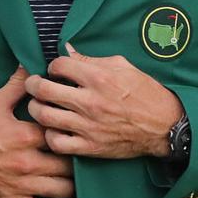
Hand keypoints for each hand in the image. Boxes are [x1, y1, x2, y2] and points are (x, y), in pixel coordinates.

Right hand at [0, 66, 73, 197]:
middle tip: (74, 155)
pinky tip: (53, 197)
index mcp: (26, 135)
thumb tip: (32, 65)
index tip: (72, 131)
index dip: (71, 133)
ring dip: (69, 184)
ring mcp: (21, 186)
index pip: (64, 134)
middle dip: (75, 160)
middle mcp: (28, 162)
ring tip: (67, 176)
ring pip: (64, 190)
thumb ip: (17, 85)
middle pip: (70, 165)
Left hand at [25, 44, 182, 159]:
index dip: (53, 65)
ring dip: (36, 108)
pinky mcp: (90, 146)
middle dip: (33, 84)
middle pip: (43, 89)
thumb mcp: (123, 67)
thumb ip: (91, 59)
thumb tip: (66, 50)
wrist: (164, 125)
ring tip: (39, 105)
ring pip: (44, 116)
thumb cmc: (145, 93)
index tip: (55, 69)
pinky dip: (49, 135)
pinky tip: (53, 128)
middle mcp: (91, 101)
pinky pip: (57, 142)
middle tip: (33, 84)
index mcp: (99, 78)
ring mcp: (89, 126)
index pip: (59, 65)